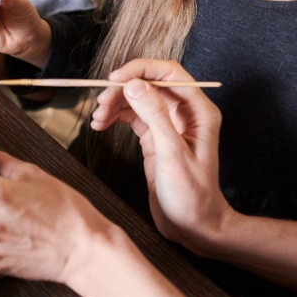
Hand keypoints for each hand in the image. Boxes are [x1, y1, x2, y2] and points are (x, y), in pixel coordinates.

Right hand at [93, 60, 234, 250]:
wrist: (193, 226)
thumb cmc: (192, 195)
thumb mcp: (172, 154)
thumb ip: (154, 116)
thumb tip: (134, 85)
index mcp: (199, 111)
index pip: (170, 74)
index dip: (141, 70)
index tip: (115, 80)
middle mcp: (186, 114)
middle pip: (150, 84)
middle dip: (123, 89)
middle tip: (100, 103)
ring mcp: (170, 126)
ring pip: (139, 100)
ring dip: (116, 104)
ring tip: (97, 118)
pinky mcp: (156, 139)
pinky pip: (134, 118)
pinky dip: (116, 117)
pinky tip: (102, 125)